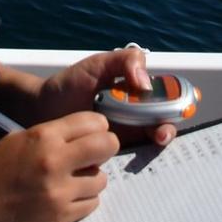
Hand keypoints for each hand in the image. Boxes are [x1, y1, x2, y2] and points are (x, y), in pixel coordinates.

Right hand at [0, 113, 118, 221]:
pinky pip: (91, 204)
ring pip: (102, 179)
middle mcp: (55, 161)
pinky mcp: (60, 218)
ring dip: (93, 177)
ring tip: (76, 178)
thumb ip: (52, 135)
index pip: (92, 121)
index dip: (98, 126)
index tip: (96, 131)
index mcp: (43, 135)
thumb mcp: (19, 139)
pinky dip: (85, 199)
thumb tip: (83, 136)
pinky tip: (69, 195)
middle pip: (107, 146)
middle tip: (96, 152)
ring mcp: (60, 192)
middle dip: (106, 147)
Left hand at [35, 47, 175, 147]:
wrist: (41, 109)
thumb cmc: (70, 84)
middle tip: (161, 131)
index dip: (178, 100)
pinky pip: (132, 159)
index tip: (181, 104)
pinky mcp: (111, 154)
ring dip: (159, 141)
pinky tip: (137, 156)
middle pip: (164, 121)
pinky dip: (141, 160)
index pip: (165, 95)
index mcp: (134, 91)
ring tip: (155, 138)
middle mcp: (134, 114)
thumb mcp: (98, 65)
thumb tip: (146, 83)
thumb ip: (124, 62)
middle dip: (170, 126)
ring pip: (152, 142)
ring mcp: (124, 135)